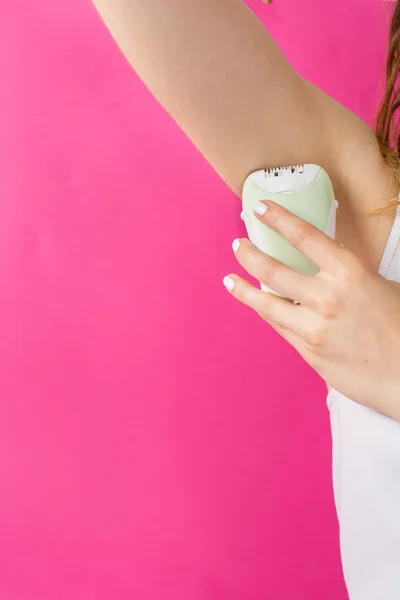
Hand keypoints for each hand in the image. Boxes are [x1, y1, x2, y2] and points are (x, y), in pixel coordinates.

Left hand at [223, 200, 399, 419]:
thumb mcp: (379, 286)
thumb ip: (347, 276)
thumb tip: (323, 268)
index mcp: (349, 273)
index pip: (304, 236)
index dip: (278, 219)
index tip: (260, 209)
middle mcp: (325, 297)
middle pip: (273, 270)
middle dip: (249, 254)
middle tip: (238, 245)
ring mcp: (313, 327)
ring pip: (266, 304)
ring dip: (243, 289)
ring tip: (230, 279)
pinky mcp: (308, 352)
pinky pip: (279, 327)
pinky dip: (265, 313)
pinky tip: (256, 305)